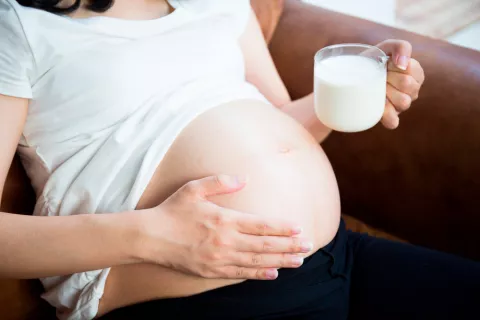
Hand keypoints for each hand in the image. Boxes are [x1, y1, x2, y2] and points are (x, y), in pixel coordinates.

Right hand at [140, 175, 311, 279]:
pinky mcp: (211, 271)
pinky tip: (274, 274)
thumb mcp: (194, 188)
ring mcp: (219, 258)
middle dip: (289, 246)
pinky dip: (259, 275)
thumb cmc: (172, 210)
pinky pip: (241, 274)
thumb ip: (220, 181)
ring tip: (299, 261)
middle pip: (265, 245)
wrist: (149, 237)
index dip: (282, 227)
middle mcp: (226, 241)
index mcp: (224, 219)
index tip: (299, 228)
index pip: (262, 225)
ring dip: (281, 261)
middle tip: (309, 246)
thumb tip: (244, 178)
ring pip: (257, 262)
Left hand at [376, 40, 425, 128]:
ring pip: (403, 102)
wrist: (352, 75)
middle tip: (378, 76)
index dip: (394, 66)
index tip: (385, 64)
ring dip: (386, 93)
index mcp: (415, 74)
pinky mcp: (390, 117)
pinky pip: (393, 121)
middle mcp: (412, 91)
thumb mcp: (386, 47)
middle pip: (407, 85)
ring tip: (375, 88)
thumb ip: (401, 46)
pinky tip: (379, 108)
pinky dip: (386, 115)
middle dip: (389, 78)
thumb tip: (402, 64)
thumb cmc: (373, 61)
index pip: (411, 69)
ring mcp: (401, 106)